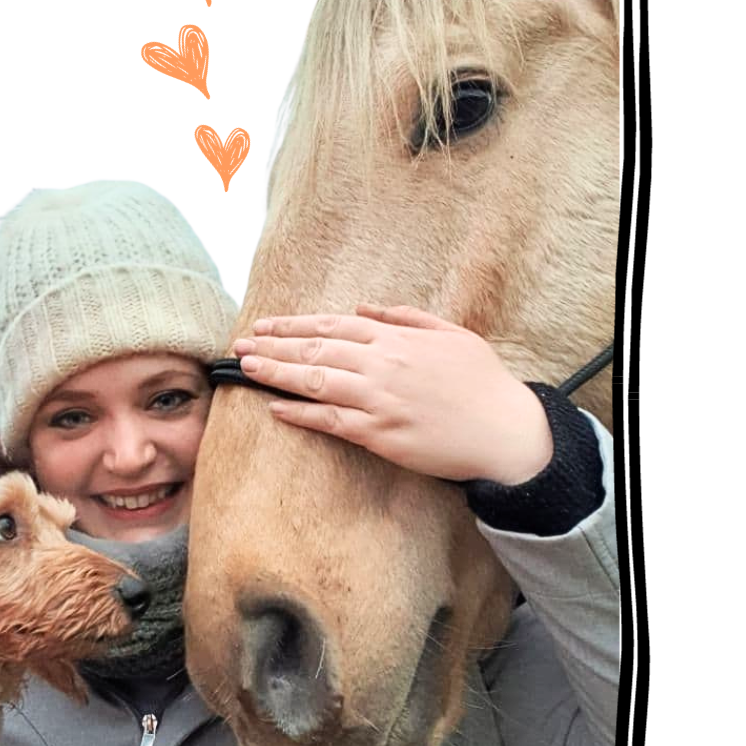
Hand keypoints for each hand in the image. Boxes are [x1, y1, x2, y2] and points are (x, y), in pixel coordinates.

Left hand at [232, 304, 553, 484]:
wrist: (507, 431)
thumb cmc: (483, 383)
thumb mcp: (450, 334)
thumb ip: (405, 317)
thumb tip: (364, 309)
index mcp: (395, 339)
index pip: (331, 327)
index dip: (293, 326)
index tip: (264, 325)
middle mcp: (381, 365)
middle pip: (314, 352)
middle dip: (273, 347)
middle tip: (239, 346)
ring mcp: (378, 401)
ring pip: (315, 383)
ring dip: (276, 374)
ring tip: (246, 369)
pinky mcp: (380, 435)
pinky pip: (331, 422)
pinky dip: (301, 414)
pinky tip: (276, 408)